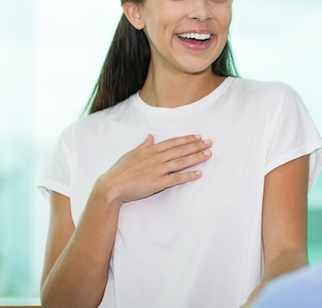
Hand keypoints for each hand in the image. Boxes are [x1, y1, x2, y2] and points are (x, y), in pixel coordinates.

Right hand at [96, 133, 211, 203]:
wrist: (111, 186)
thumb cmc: (119, 170)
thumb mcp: (131, 153)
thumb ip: (143, 145)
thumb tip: (150, 136)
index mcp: (150, 150)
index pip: (173, 142)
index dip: (186, 139)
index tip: (198, 137)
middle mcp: (156, 158)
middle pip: (180, 150)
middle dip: (196, 146)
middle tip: (210, 143)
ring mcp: (158, 170)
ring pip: (181, 162)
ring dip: (196, 158)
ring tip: (208, 154)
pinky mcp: (158, 183)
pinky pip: (176, 179)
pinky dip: (188, 176)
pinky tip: (198, 173)